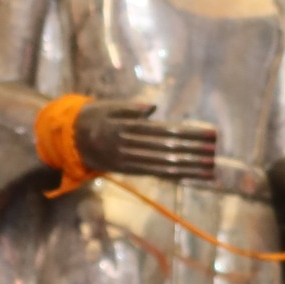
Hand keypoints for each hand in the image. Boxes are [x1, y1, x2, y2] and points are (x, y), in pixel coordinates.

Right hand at [74, 99, 216, 181]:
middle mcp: (129, 148)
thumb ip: (130, 108)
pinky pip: (155, 174)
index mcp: (126, 129)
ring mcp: (130, 162)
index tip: (209, 135)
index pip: (165, 132)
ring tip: (210, 169)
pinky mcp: (129, 170)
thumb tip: (152, 108)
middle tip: (215, 152)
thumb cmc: (93, 116)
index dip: (189, 134)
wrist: (69, 139)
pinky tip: (190, 176)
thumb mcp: (107, 106)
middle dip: (194, 152)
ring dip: (189, 168)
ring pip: (164, 166)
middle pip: (168, 150)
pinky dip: (174, 175)